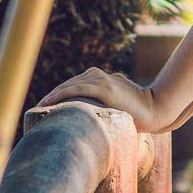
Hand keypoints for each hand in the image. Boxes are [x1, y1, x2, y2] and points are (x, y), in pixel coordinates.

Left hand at [38, 68, 163, 133]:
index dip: (58, 95)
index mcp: (100, 78)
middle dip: (53, 96)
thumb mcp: (115, 103)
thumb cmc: (136, 111)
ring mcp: (102, 80)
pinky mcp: (104, 87)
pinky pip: (77, 89)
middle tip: (38, 109)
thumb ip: (101, 102)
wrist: (154, 110)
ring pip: (70, 85)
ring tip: (41, 107)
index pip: (73, 85)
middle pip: (69, 84)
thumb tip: (89, 117)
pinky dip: (63, 94)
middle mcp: (99, 75)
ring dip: (54, 96)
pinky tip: (51, 101)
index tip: (45, 107)